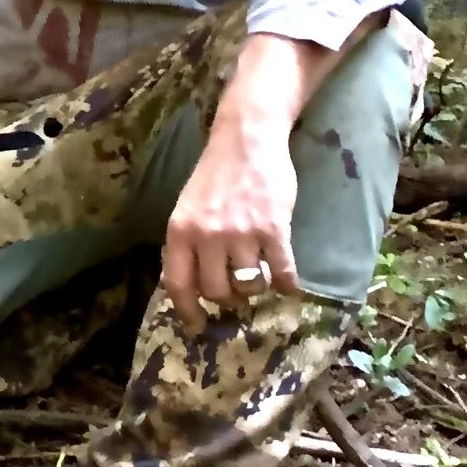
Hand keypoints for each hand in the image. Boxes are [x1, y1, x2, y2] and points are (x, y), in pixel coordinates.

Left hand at [163, 108, 299, 328]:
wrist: (246, 139)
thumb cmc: (215, 174)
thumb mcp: (187, 208)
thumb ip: (188, 242)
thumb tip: (192, 285)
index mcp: (179, 231)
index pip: (178, 284)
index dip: (188, 311)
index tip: (198, 327)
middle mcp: (207, 236)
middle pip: (217, 291)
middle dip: (228, 298)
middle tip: (237, 291)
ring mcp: (241, 233)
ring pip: (249, 286)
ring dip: (256, 289)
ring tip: (260, 278)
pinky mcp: (274, 228)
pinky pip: (282, 272)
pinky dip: (287, 284)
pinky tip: (289, 285)